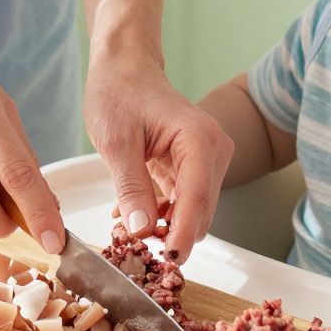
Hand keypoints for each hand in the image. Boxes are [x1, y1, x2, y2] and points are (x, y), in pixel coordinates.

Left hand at [83, 46, 232, 262]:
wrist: (124, 68)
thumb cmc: (119, 93)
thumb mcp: (116, 142)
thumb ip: (130, 187)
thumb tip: (141, 230)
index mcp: (199, 140)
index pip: (196, 200)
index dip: (182, 235)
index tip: (167, 262)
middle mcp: (214, 149)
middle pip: (201, 211)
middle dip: (172, 235)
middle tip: (132, 249)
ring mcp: (209, 159)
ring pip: (194, 211)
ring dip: (164, 226)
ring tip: (126, 227)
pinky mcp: (196, 166)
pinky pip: (185, 202)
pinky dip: (161, 214)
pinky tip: (133, 213)